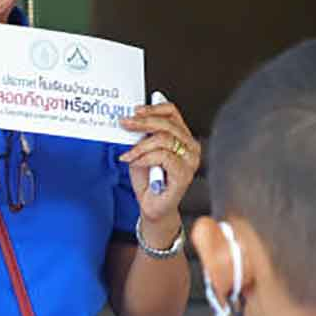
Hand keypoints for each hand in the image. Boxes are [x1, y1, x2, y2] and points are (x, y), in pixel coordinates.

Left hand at [119, 102, 203, 223]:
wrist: (152, 206)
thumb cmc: (149, 181)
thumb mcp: (142, 151)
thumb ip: (142, 135)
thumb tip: (133, 119)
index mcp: (182, 137)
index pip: (172, 113)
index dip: (153, 109)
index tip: (135, 111)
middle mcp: (190, 147)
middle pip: (167, 124)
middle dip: (142, 122)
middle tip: (125, 124)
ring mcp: (190, 160)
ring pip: (164, 139)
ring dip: (140, 146)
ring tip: (128, 155)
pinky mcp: (184, 174)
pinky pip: (163, 156)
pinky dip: (144, 158)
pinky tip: (136, 163)